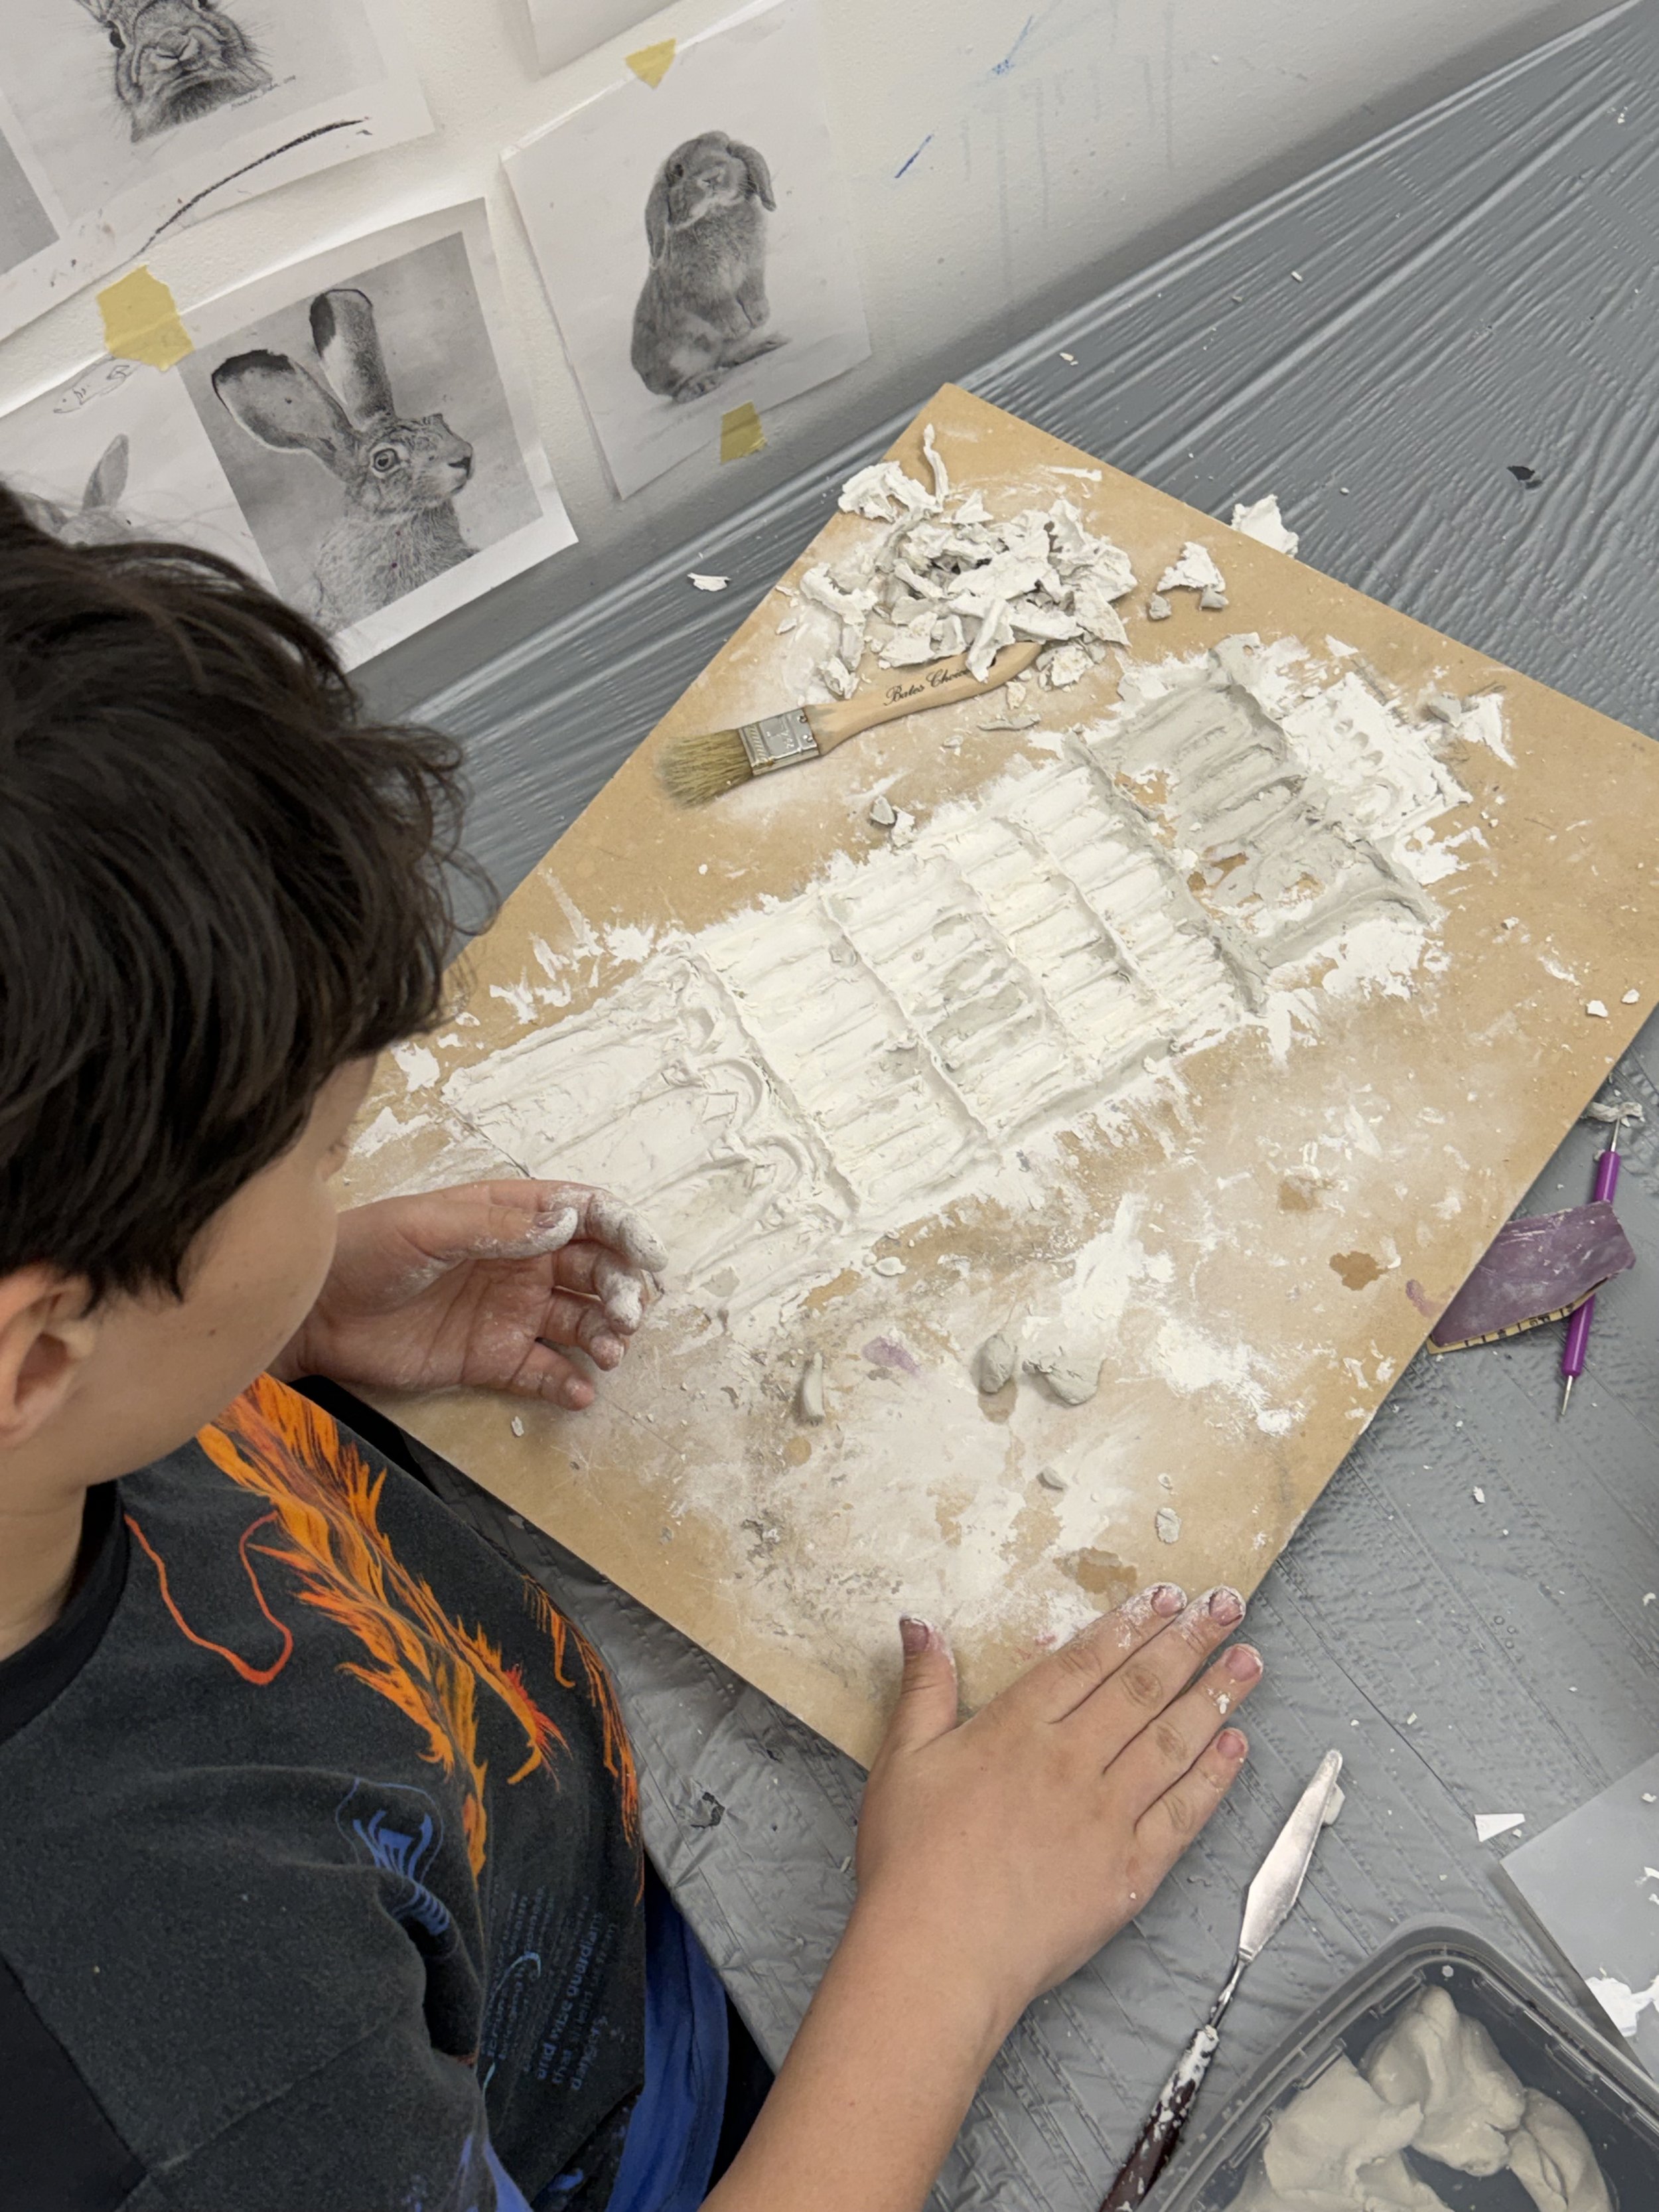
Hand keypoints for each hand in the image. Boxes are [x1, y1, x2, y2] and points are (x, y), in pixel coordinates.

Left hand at [274, 1180, 666, 1408]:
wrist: (315, 1315)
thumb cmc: (363, 1251)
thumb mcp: (425, 1227)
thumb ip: (495, 1226)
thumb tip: (565, 1220)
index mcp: (509, 1216)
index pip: (583, 1214)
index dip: (622, 1228)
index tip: (648, 1253)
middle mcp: (521, 1262)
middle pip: (594, 1270)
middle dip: (621, 1288)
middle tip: (627, 1314)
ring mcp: (511, 1312)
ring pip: (580, 1321)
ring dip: (605, 1335)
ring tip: (610, 1352)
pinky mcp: (493, 1359)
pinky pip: (545, 1371)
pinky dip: (569, 1382)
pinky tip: (581, 1391)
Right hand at [704, 1586, 1260, 2211]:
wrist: (938, 1956)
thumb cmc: (911, 1861)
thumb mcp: (902, 1760)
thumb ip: (923, 1688)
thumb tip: (920, 1622)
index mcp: (1017, 1729)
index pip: (1086, 1660)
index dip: (1131, 1623)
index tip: (1167, 1595)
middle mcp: (1070, 1762)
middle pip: (1140, 1688)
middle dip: (1188, 1641)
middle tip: (1228, 1606)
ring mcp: (1106, 1816)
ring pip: (1171, 1742)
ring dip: (1215, 1696)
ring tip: (1250, 1660)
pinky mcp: (1130, 1872)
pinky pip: (1182, 1815)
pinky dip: (1213, 1778)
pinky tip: (1237, 1747)